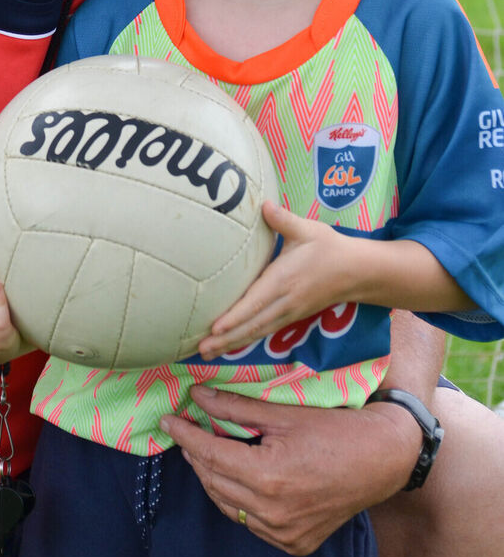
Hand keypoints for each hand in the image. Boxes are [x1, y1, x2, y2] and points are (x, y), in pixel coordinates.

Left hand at [160, 386, 420, 555]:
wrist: (382, 459)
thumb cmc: (335, 429)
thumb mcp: (283, 412)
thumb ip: (236, 407)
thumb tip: (197, 396)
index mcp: (268, 477)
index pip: (209, 455)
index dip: (185, 435)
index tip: (168, 420)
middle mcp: (272, 513)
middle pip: (214, 481)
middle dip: (196, 454)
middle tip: (187, 429)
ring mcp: (284, 533)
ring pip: (229, 505)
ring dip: (214, 477)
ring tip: (208, 449)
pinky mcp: (295, 543)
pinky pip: (252, 522)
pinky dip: (239, 499)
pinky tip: (240, 476)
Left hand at [199, 200, 353, 358]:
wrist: (356, 271)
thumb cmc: (328, 247)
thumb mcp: (307, 229)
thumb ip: (283, 219)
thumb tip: (263, 204)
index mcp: (284, 280)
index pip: (256, 302)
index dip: (235, 317)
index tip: (215, 328)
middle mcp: (285, 302)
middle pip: (252, 324)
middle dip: (226, 339)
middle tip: (200, 350)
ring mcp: (289, 313)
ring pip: (257, 332)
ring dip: (232, 344)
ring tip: (207, 353)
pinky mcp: (292, 317)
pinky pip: (265, 331)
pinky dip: (246, 339)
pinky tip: (230, 344)